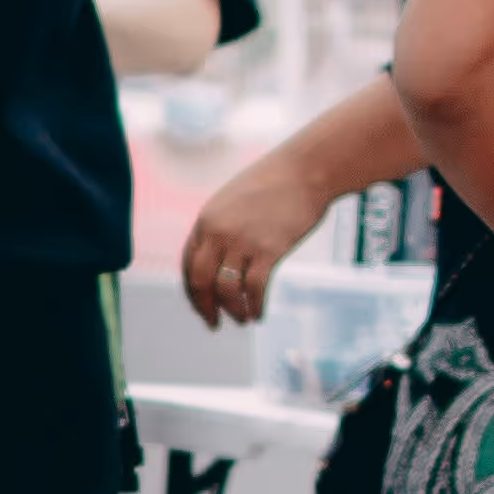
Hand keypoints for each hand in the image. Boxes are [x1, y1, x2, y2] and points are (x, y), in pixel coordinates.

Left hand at [180, 146, 333, 334]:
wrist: (305, 170)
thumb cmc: (274, 185)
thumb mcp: (234, 201)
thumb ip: (221, 227)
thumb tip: (218, 259)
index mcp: (206, 220)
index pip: (188, 264)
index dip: (192, 290)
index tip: (201, 305)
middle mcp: (218, 232)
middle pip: (200, 281)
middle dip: (204, 307)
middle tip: (213, 324)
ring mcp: (243, 241)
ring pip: (226, 290)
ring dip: (233, 310)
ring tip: (243, 319)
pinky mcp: (270, 249)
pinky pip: (255, 289)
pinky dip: (255, 306)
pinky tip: (259, 314)